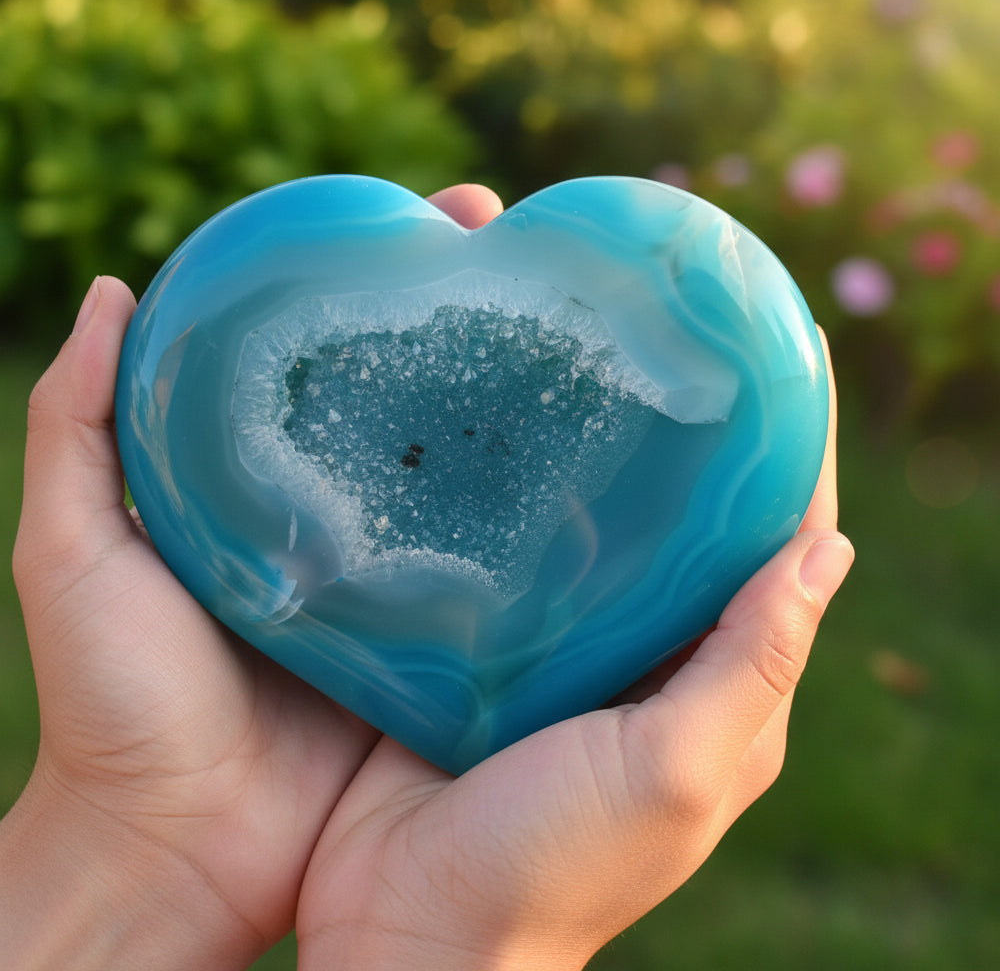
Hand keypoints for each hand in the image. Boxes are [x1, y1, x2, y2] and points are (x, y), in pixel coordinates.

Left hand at [0, 182, 506, 970]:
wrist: (180, 845)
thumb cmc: (116, 699)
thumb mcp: (72, 547)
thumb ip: (75, 427)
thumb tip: (115, 292)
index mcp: (267, 479)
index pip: (332, 353)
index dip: (377, 278)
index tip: (428, 215)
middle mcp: (345, 511)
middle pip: (417, 393)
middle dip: (471, 311)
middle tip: (514, 241)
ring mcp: (404, 572)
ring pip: (471, 468)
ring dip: (520, 397)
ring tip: (572, 323)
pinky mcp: (448, 638)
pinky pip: (502, 564)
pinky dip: (543, 513)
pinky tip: (592, 461)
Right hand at [293, 216, 852, 968]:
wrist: (411, 932)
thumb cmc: (551, 871)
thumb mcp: (674, 772)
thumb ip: (749, 665)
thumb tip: (827, 546)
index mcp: (716, 683)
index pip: (778, 542)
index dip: (795, 448)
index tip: (790, 347)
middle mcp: (651, 655)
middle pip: (694, 521)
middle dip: (698, 431)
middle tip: (674, 329)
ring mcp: (569, 649)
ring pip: (606, 525)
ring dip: (607, 449)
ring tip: (585, 352)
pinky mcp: (490, 646)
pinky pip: (524, 553)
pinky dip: (529, 494)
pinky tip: (502, 435)